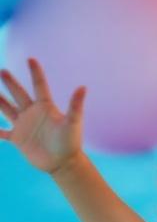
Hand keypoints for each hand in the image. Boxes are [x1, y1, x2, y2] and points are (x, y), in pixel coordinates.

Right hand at [0, 59, 85, 173]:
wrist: (63, 163)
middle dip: (10, 82)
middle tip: (3, 70)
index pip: (39, 85)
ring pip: (7, 109)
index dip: (35, 72)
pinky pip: (1, 133)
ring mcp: (24, 125)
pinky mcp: (18, 139)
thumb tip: (83, 87)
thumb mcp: (73, 122)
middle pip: (19, 94)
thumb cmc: (70, 142)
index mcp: (46, 107)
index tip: (31, 59)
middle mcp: (33, 113)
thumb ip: (75, 105)